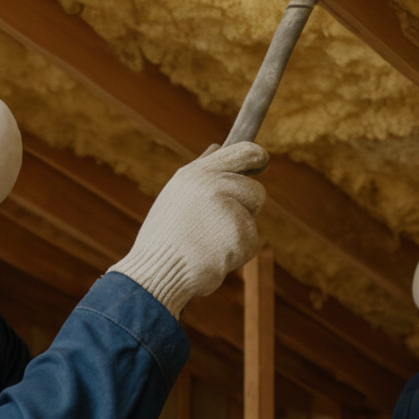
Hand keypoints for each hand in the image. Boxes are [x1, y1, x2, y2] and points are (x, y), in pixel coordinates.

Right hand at [108, 142, 268, 316]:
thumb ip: (202, 170)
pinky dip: (237, 252)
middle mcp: (214, 186)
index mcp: (198, 173)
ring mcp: (229, 211)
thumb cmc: (165, 234)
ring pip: (252, 218)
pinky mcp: (240, 236)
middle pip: (255, 190)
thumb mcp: (177, 193)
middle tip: (217, 223)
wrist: (157, 271)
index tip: (261, 162)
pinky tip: (212, 255)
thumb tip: (218, 147)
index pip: (244, 151)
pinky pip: (251, 242)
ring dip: (238, 231)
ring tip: (207, 241)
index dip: (257, 157)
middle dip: (245, 206)